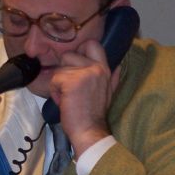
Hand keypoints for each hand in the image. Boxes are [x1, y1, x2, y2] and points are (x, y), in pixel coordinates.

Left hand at [48, 39, 120, 156]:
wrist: (89, 131)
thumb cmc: (94, 114)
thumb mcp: (109, 92)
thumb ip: (113, 78)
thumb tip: (119, 65)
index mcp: (104, 69)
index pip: (92, 44)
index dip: (79, 50)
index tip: (75, 65)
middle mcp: (96, 68)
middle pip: (69, 54)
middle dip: (64, 69)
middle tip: (69, 85)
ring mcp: (84, 73)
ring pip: (60, 68)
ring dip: (58, 83)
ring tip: (67, 96)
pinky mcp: (71, 81)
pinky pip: (54, 79)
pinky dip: (54, 91)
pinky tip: (63, 101)